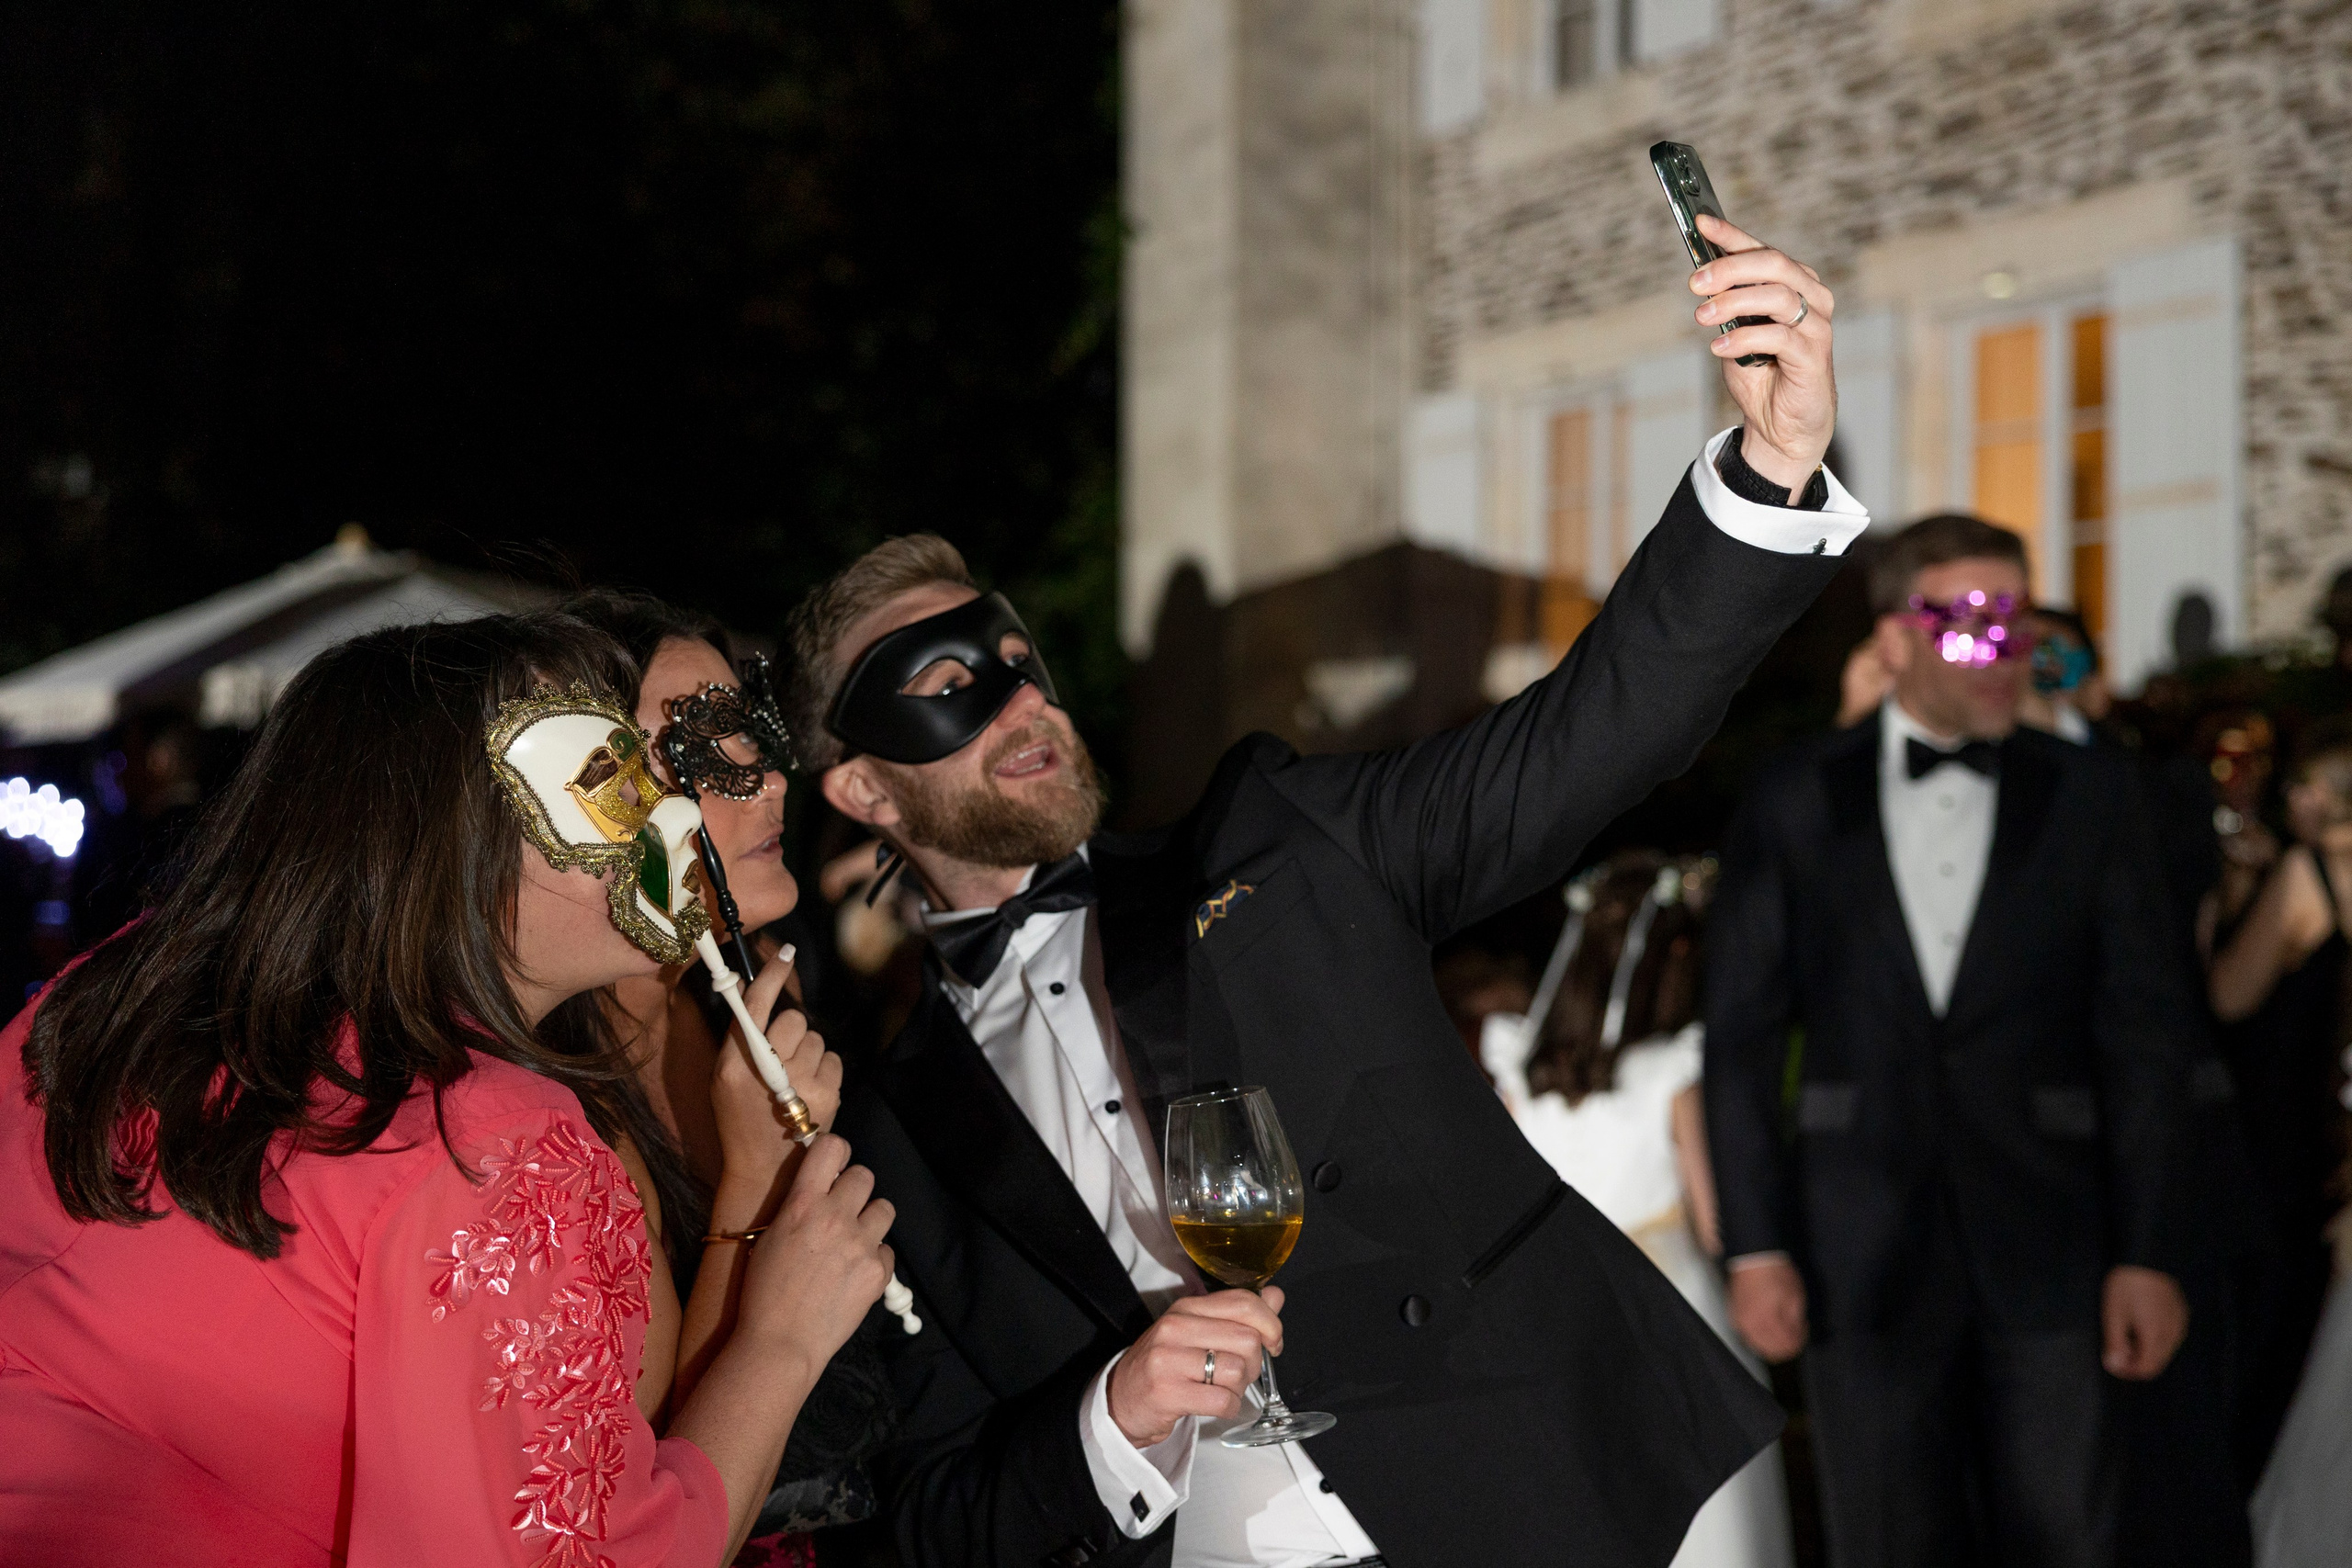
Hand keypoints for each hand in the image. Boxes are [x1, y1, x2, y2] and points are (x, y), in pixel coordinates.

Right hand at [712, 948, 842, 1214]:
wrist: (765, 1166)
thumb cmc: (740, 1116)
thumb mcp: (723, 1078)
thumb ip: (739, 1039)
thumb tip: (757, 995)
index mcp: (735, 1064)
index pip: (756, 1007)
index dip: (772, 976)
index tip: (786, 953)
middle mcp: (771, 1070)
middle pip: (794, 1019)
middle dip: (790, 1030)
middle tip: (781, 1054)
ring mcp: (804, 1083)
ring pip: (816, 1038)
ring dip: (807, 1052)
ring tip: (794, 1080)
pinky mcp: (830, 1094)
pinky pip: (832, 1058)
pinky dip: (823, 1068)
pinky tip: (810, 1090)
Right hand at [735, 1133, 895, 1370]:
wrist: (780, 1343)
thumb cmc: (763, 1293)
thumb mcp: (768, 1238)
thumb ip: (798, 1209)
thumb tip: (818, 1190)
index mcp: (802, 1204)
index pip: (833, 1147)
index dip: (836, 1154)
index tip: (833, 1169)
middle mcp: (836, 1216)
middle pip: (864, 1175)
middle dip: (853, 1191)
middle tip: (841, 1213)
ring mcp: (861, 1244)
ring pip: (884, 1208)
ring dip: (870, 1221)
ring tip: (853, 1243)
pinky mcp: (878, 1271)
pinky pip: (887, 1250)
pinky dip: (875, 1259)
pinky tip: (855, 1276)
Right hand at [1107, 1287, 1286, 1447]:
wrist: (1121, 1400)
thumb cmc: (1166, 1365)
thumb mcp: (1197, 1330)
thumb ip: (1238, 1314)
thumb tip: (1275, 1296)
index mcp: (1187, 1307)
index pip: (1244, 1302)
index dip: (1271, 1324)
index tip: (1273, 1343)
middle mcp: (1176, 1327)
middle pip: (1247, 1339)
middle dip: (1254, 1364)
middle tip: (1238, 1374)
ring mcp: (1168, 1359)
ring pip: (1237, 1371)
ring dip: (1239, 1388)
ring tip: (1221, 1389)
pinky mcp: (1167, 1392)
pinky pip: (1223, 1401)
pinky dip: (1229, 1407)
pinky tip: (1214, 1405)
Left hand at [1689, 213, 1835, 494]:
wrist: (1782, 425)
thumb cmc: (1761, 372)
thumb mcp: (1735, 332)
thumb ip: (1726, 305)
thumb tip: (1700, 277)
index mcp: (1794, 283)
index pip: (1762, 250)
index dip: (1731, 234)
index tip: (1699, 222)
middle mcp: (1812, 296)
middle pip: (1774, 265)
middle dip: (1730, 268)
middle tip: (1695, 282)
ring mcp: (1816, 326)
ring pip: (1778, 296)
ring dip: (1734, 303)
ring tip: (1702, 317)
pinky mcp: (1814, 356)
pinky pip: (1779, 337)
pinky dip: (1744, 339)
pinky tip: (1719, 347)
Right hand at [1727, 1257, 1808, 1362]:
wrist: (1754, 1256)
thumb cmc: (1777, 1273)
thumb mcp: (1795, 1296)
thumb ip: (1795, 1321)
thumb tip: (1796, 1334)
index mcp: (1767, 1320)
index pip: (1786, 1345)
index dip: (1799, 1339)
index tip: (1804, 1326)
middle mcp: (1750, 1325)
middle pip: (1771, 1352)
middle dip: (1786, 1344)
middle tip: (1795, 1329)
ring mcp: (1739, 1322)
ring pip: (1758, 1347)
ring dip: (1773, 1342)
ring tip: (1782, 1325)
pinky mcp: (1733, 1317)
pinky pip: (1748, 1336)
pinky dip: (1760, 1336)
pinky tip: (1768, 1323)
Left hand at [2102, 1265, 2187, 1379]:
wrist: (2146, 1257)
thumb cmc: (2126, 1286)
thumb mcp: (2113, 1314)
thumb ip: (2115, 1343)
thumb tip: (2115, 1366)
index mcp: (2157, 1337)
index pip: (2148, 1369)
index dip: (2128, 1371)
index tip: (2113, 1360)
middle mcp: (2174, 1335)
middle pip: (2157, 1362)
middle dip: (2136, 1361)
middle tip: (2117, 1345)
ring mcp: (2180, 1324)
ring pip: (2164, 1350)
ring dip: (2146, 1349)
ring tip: (2127, 1330)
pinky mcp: (2182, 1314)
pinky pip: (2170, 1336)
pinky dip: (2156, 1338)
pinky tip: (2141, 1321)